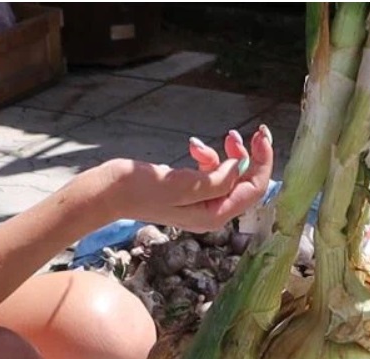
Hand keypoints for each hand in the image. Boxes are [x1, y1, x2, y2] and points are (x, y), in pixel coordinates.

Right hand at [101, 126, 273, 232]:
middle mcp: (212, 213)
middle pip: (245, 183)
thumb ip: (215, 181)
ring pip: (229, 175)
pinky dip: (207, 157)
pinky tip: (193, 147)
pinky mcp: (191, 191)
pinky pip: (211, 172)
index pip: (253, 191)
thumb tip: (237, 169)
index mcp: (214, 216)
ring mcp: (202, 203)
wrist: (107, 191)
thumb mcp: (181, 185)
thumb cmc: (138, 189)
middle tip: (239, 132)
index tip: (261, 136)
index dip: (262, 163)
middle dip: (246, 156)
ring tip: (204, 141)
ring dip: (224, 154)